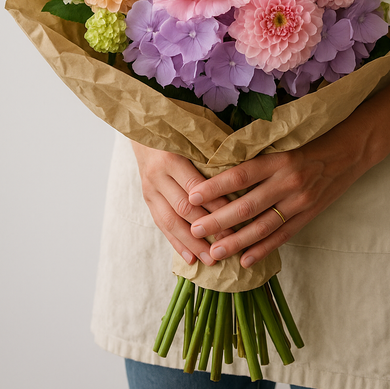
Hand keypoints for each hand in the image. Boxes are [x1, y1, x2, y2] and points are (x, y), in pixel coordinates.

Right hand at [132, 141, 233, 266]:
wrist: (145, 129)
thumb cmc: (179, 132)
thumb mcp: (194, 137)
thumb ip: (214, 153)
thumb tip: (245, 174)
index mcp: (172, 157)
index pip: (196, 187)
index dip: (216, 205)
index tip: (236, 219)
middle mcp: (157, 175)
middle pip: (183, 208)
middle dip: (206, 228)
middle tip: (228, 243)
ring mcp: (149, 189)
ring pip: (170, 222)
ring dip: (191, 243)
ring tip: (210, 259)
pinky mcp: (147, 199)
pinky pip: (161, 225)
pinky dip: (176, 243)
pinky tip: (190, 258)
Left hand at [187, 113, 379, 267]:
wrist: (351, 151)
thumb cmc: (311, 142)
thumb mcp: (283, 142)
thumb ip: (258, 157)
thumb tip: (219, 168)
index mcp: (278, 159)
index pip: (240, 175)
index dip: (215, 187)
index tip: (192, 196)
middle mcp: (288, 180)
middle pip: (247, 205)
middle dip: (219, 220)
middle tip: (196, 230)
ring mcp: (300, 201)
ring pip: (263, 226)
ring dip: (237, 241)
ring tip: (215, 252)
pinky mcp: (309, 215)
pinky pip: (283, 236)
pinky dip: (263, 249)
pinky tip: (245, 259)